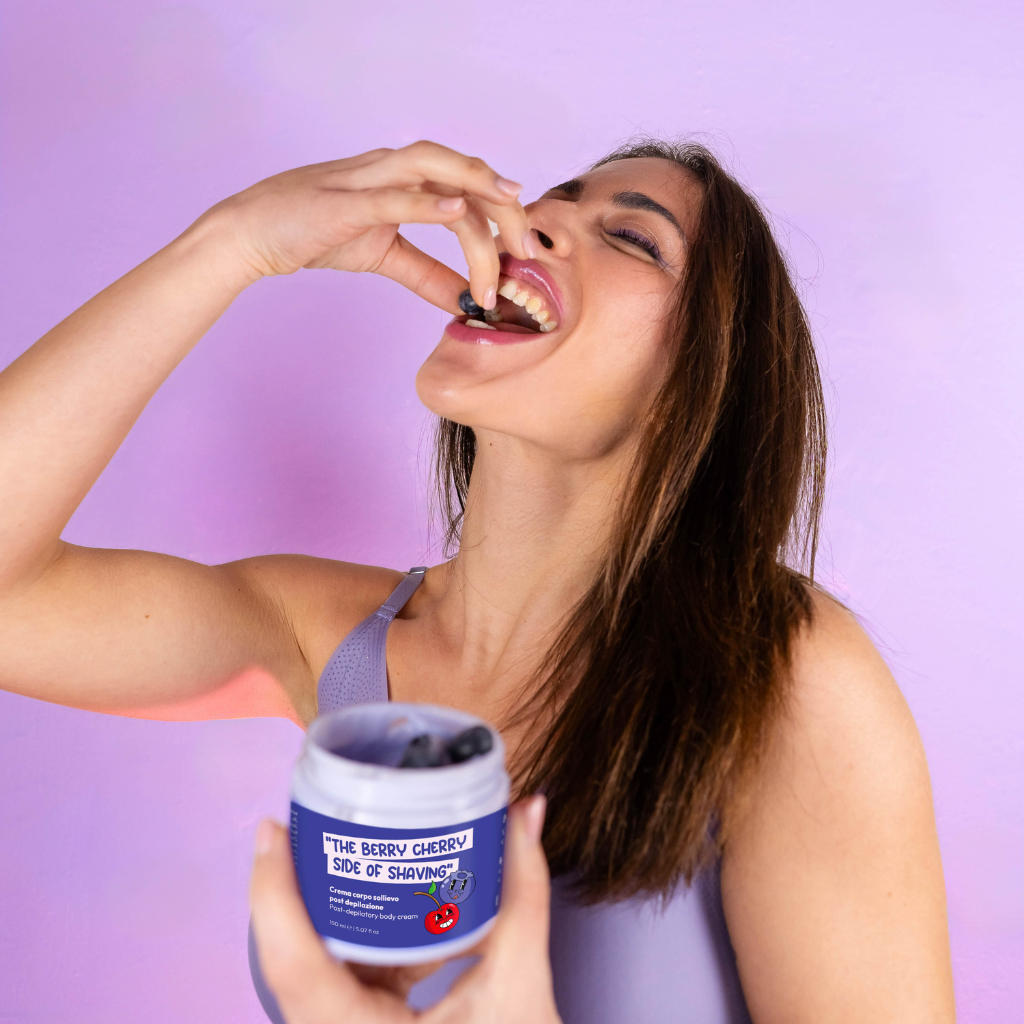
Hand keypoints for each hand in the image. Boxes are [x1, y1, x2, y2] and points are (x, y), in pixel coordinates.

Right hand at [209, 142, 533, 311]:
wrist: (254, 233)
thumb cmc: (316, 232)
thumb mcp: (385, 257)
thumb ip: (428, 276)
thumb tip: (466, 300)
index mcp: (406, 180)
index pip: (469, 189)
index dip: (503, 219)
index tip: (526, 258)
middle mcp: (393, 168)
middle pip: (464, 172)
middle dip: (504, 206)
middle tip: (528, 250)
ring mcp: (368, 180)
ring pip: (435, 168)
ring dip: (478, 190)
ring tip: (511, 213)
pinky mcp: (344, 201)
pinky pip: (391, 194)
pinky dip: (424, 201)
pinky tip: (454, 208)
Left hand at [249, 795, 561, 1023]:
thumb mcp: (521, 987)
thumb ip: (523, 893)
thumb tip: (526, 814)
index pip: (294, 967)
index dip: (274, 895)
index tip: (272, 831)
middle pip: (296, 958)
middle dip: (300, 886)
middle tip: (312, 822)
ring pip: (317, 968)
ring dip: (333, 910)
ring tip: (347, 848)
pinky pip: (347, 981)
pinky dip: (368, 940)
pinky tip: (392, 903)